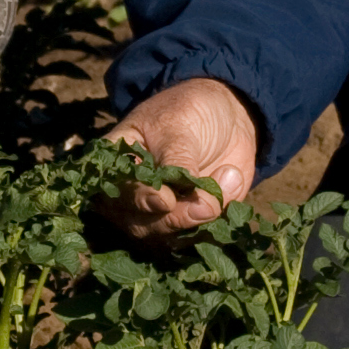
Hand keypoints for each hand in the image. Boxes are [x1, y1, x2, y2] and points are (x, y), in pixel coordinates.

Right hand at [101, 77, 258, 242]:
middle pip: (140, 225)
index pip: (115, 193)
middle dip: (174, 219)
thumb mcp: (178, 127)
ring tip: (229, 178)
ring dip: (200, 218)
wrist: (227, 114)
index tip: (165, 200)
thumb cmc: (190, 111)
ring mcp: (161, 212)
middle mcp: (133, 195)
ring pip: (170, 236)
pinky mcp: (191, 220)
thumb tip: (168, 203)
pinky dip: (220, 216)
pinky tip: (233, 181)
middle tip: (206, 204)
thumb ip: (174, 163)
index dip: (137, 201)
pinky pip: (201, 233)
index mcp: (117, 166)